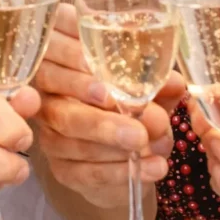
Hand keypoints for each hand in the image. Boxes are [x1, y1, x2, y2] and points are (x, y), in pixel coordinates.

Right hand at [33, 3, 181, 208]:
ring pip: (72, 133)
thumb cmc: (133, 108)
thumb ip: (157, 83)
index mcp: (62, 61)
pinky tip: (153, 167)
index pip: (55, 48)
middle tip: (135, 114)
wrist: (125, 158)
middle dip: (98, 111)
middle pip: (58, 100)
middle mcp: (47, 93)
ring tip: (152, 142)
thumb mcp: (148, 89)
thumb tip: (172, 82)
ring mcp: (49, 131)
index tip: (105, 70)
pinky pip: (86, 170)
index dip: (73, 56)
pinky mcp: (60, 167)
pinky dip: (122, 170)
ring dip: (114, 138)